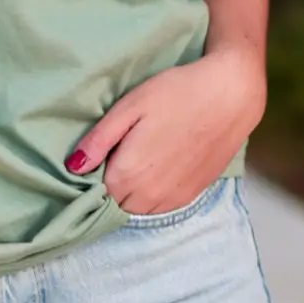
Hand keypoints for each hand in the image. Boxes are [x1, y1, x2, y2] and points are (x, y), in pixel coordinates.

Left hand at [64, 48, 265, 213]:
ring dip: (130, 193)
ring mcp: (173, 199)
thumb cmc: (177, 93)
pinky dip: (151, 195)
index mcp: (128, 174)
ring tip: (136, 157)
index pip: (94, 192)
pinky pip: (160, 207)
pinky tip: (156, 166)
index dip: (91, 174)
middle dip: (109, 185)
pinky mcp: (192, 195)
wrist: (230, 95)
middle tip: (116, 152)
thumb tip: (72, 167)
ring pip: (137, 209)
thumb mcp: (130, 106)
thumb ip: (99, 140)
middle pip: (114, 203)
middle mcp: (149, 196)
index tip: (96, 154)